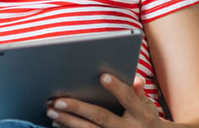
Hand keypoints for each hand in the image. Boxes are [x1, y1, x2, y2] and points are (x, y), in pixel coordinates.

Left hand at [47, 74, 166, 127]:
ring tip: (51, 112)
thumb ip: (138, 92)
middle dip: (79, 108)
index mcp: (141, 114)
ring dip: (68, 121)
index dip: (117, 88)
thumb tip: (136, 79)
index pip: (128, 99)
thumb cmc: (144, 117)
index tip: (103, 76)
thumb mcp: (147, 105)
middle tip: (58, 100)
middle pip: (101, 117)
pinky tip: (57, 124)